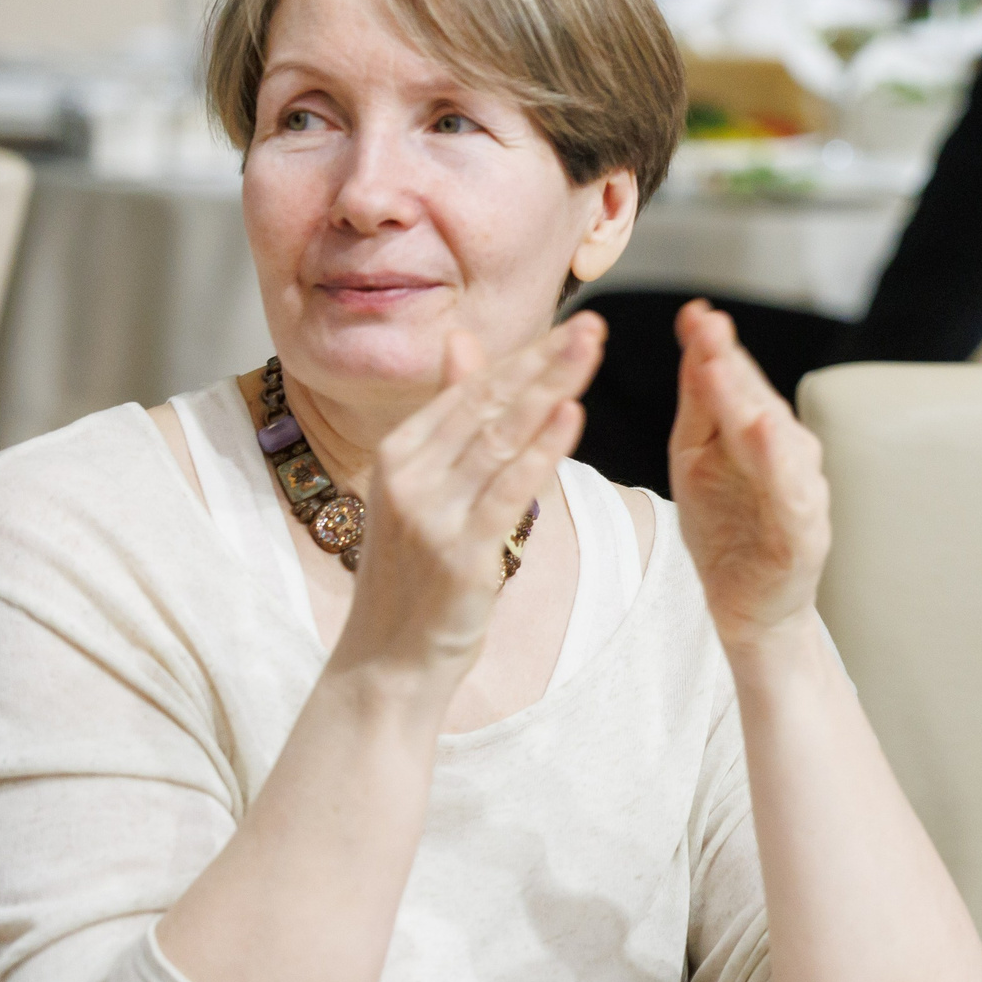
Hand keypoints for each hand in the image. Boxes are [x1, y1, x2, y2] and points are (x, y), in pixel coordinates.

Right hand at [338, 314, 602, 692]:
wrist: (388, 657)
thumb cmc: (416, 569)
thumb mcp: (424, 484)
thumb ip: (448, 413)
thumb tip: (461, 339)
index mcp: (400, 451)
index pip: (473, 390)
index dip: (526, 355)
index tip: (576, 324)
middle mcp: (409, 475)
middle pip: (489, 405)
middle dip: (544, 362)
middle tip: (593, 326)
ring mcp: (431, 513)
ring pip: (502, 439)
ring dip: (551, 391)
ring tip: (591, 353)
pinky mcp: (459, 552)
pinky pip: (509, 491)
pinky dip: (542, 451)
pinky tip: (572, 417)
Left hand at [665, 299, 831, 645]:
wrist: (751, 607)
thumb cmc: (727, 528)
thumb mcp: (698, 456)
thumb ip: (701, 399)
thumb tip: (695, 330)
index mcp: (759, 433)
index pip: (737, 382)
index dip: (716, 348)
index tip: (694, 313)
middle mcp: (789, 454)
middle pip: (757, 403)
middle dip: (731, 367)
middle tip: (707, 327)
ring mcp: (800, 492)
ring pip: (777, 443)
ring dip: (753, 404)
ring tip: (727, 374)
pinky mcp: (803, 534)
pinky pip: (791, 494)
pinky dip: (779, 464)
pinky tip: (764, 434)